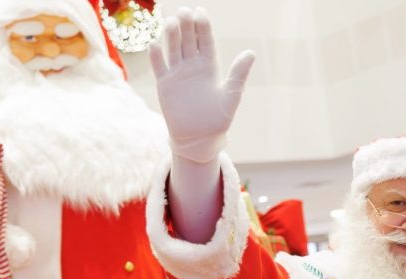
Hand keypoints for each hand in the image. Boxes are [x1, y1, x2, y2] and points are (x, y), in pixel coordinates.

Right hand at [149, 7, 254, 162]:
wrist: (199, 138)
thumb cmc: (218, 119)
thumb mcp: (231, 96)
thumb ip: (238, 74)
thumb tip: (250, 53)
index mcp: (209, 67)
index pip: (205, 42)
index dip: (203, 28)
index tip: (201, 12)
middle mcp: (192, 67)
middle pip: (188, 41)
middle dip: (186, 26)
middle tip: (185, 11)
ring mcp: (177, 74)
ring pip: (173, 50)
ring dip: (171, 37)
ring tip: (172, 22)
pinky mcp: (165, 85)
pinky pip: (160, 67)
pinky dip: (156, 57)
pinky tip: (154, 45)